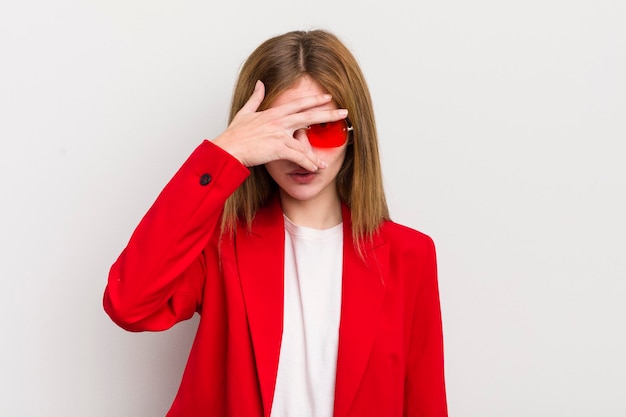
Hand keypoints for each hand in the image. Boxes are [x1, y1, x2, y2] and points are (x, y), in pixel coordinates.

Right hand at [212, 80, 347, 170]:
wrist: (228, 148)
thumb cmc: (234, 134)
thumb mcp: (245, 112)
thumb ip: (255, 98)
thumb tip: (260, 83)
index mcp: (273, 113)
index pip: (298, 104)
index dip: (314, 100)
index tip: (328, 98)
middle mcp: (279, 121)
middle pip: (309, 115)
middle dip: (328, 114)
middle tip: (344, 113)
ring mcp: (279, 134)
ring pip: (305, 143)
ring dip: (316, 156)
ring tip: (326, 163)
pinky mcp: (278, 147)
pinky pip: (298, 156)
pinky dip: (307, 163)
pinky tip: (315, 169)